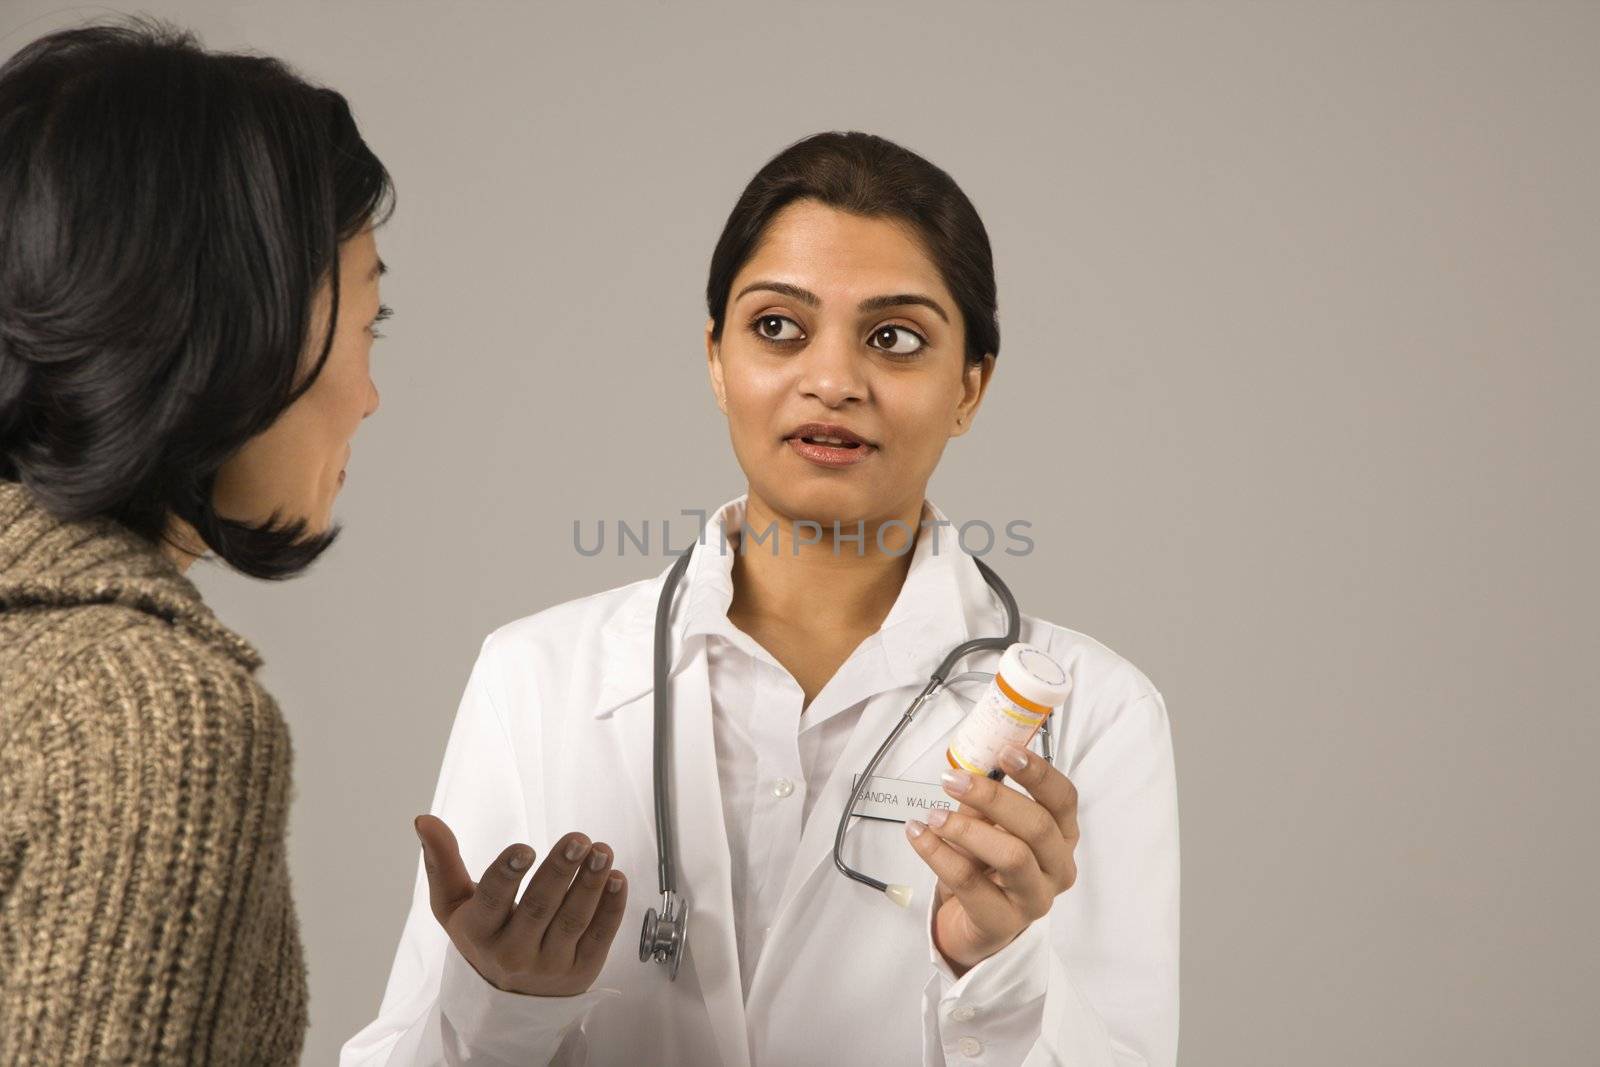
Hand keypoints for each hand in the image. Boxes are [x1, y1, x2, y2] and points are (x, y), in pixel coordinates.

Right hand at [413, 814, 628, 995]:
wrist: (507, 999)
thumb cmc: (483, 937)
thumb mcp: (454, 905)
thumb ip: (442, 862)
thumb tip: (424, 820)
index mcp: (478, 932)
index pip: (492, 901)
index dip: (507, 873)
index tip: (524, 848)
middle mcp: (513, 952)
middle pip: (539, 907)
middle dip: (560, 871)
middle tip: (577, 840)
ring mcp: (549, 965)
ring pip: (572, 921)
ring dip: (589, 884)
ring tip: (602, 852)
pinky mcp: (580, 971)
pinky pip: (599, 937)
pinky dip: (611, 908)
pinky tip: (617, 879)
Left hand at [903, 744, 1079, 975]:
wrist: (974, 926)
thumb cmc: (987, 868)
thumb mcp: (989, 827)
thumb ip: (985, 800)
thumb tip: (968, 766)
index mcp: (1062, 837)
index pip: (1064, 799)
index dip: (1039, 773)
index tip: (1006, 751)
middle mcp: (1057, 868)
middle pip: (1038, 826)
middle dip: (994, 797)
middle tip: (954, 780)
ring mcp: (1034, 899)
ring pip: (1012, 856)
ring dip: (967, 829)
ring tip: (934, 815)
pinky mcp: (1003, 923)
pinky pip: (969, 882)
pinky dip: (938, 853)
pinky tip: (918, 835)